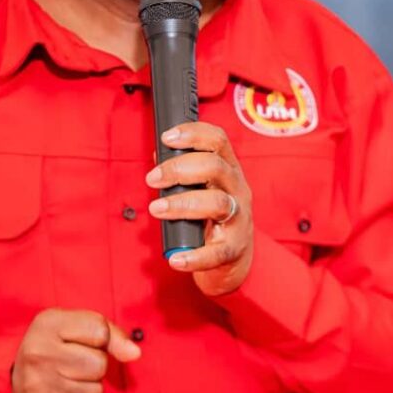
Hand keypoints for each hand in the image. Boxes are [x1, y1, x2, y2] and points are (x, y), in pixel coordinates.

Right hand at [11, 308, 140, 392]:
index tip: (89, 341)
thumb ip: (110, 332)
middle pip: (99, 364)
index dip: (102, 339)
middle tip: (77, 363)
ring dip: (91, 388)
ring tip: (72, 380)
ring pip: (95, 392)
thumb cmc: (54, 344)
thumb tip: (135, 354)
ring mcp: (37, 385)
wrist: (13, 375)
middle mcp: (38, 353)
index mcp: (48, 324)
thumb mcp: (75, 325)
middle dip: (96, 366)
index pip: (100, 331)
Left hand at [145, 121, 252, 297]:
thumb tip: (158, 153)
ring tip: (157, 209)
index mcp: (228, 170)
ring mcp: (239, 219)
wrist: (235, 259)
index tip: (167, 138)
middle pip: (215, 168)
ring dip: (182, 204)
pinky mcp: (234, 249)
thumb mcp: (203, 188)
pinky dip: (194, 256)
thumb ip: (183, 171)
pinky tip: (175, 258)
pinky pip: (216, 252)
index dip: (193, 133)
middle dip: (180, 169)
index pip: (218, 140)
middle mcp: (237, 190)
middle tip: (153, 178)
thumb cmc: (213, 217)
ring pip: (217, 204)